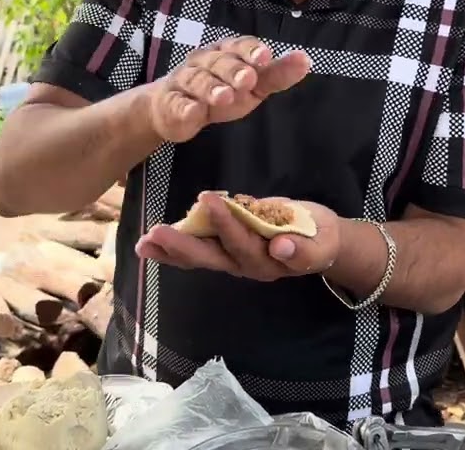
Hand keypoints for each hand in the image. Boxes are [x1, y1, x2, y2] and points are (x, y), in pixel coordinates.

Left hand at [135, 193, 340, 281]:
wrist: (321, 243)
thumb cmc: (319, 238)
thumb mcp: (321, 243)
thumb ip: (303, 249)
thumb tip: (281, 247)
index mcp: (267, 261)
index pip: (242, 242)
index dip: (226, 223)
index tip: (209, 199)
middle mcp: (244, 264)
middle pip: (210, 257)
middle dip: (182, 246)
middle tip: (154, 234)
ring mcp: (232, 259)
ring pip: (198, 258)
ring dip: (170, 251)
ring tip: (142, 244)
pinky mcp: (226, 250)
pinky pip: (198, 251)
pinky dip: (175, 248)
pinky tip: (153, 243)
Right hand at [147, 37, 311, 142]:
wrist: (174, 109)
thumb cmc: (221, 91)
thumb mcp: (252, 85)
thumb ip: (277, 74)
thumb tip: (306, 60)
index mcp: (226, 52)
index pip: (239, 46)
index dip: (251, 50)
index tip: (264, 57)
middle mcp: (204, 61)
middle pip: (218, 62)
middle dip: (233, 69)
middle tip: (248, 79)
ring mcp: (184, 80)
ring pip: (197, 80)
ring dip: (211, 87)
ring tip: (224, 96)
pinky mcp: (170, 102)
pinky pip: (176, 102)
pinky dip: (183, 107)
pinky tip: (192, 112)